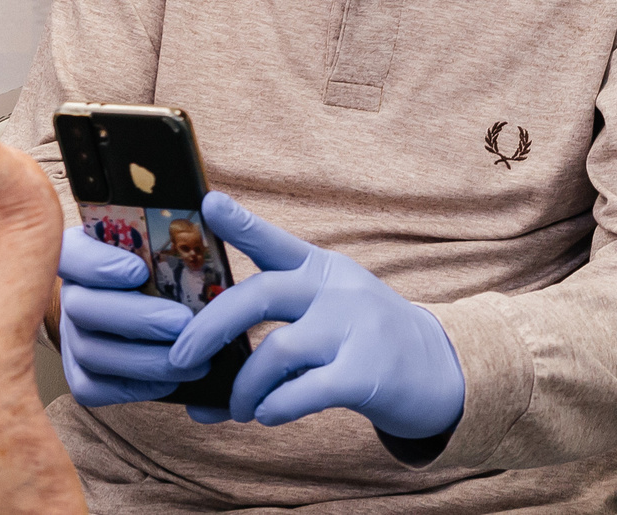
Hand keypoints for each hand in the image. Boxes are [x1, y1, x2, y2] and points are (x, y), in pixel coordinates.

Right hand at [57, 226, 200, 406]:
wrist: (142, 302)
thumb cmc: (160, 263)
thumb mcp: (162, 240)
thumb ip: (170, 233)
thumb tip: (212, 213)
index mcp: (81, 250)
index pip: (69, 252)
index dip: (98, 264)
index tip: (138, 271)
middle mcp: (68, 292)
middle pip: (83, 307)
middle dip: (138, 318)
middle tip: (182, 322)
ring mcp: (69, 334)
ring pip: (91, 351)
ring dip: (144, 359)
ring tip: (191, 359)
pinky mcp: (77, 372)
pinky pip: (93, 387)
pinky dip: (134, 386)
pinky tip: (171, 379)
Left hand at [168, 192, 466, 436]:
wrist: (436, 370)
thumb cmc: (363, 344)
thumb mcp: (326, 321)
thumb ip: (268, 344)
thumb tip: (197, 396)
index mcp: (323, 270)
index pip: (275, 240)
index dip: (240, 222)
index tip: (207, 202)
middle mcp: (337, 291)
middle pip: (259, 294)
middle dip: (208, 328)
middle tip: (179, 359)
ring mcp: (353, 329)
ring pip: (273, 351)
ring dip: (242, 388)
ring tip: (239, 407)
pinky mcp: (365, 372)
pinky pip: (301, 392)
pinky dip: (273, 408)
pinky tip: (268, 414)